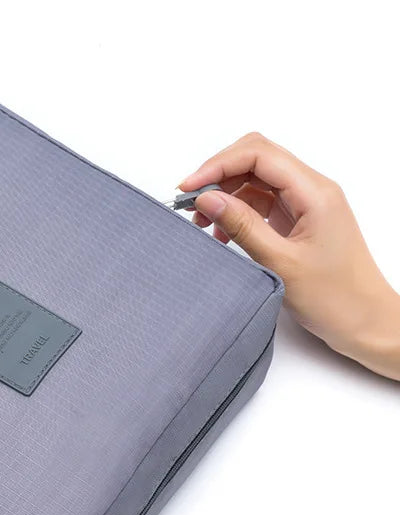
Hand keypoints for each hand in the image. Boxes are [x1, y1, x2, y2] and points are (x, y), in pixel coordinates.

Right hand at [180, 133, 399, 380]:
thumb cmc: (334, 297)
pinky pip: (261, 201)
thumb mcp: (280, 263)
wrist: (364, 320)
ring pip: (256, 179)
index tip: (189, 189)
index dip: (219, 165)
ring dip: (225, 193)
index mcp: (315, 193)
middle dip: (219, 174)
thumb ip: (242, 226)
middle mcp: (312, 189)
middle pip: (256, 159)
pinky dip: (237, 211)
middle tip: (190, 203)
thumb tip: (208, 199)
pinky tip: (222, 234)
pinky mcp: (298, 219)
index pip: (259, 155)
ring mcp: (305, 203)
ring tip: (203, 223)